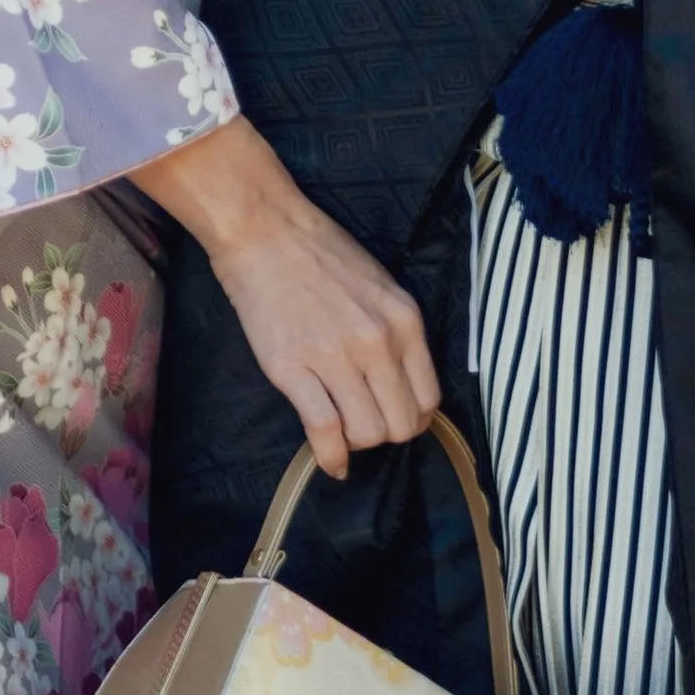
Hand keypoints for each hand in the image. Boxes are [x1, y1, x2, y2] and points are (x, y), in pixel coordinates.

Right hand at [132, 117, 438, 480]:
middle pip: (402, 424)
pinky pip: (325, 431)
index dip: (414, 418)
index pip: (429, 397)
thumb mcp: (381, 286)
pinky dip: (330, 457)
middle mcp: (378, 341)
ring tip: (344, 432)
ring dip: (358, 443)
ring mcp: (336, 356)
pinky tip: (330, 462)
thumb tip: (401, 385)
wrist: (265, 231)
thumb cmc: (321, 254)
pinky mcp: (294, 369)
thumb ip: (396, 332)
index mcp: (404, 320)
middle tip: (366, 427)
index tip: (396, 418)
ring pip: (368, 433)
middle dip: (386, 436)